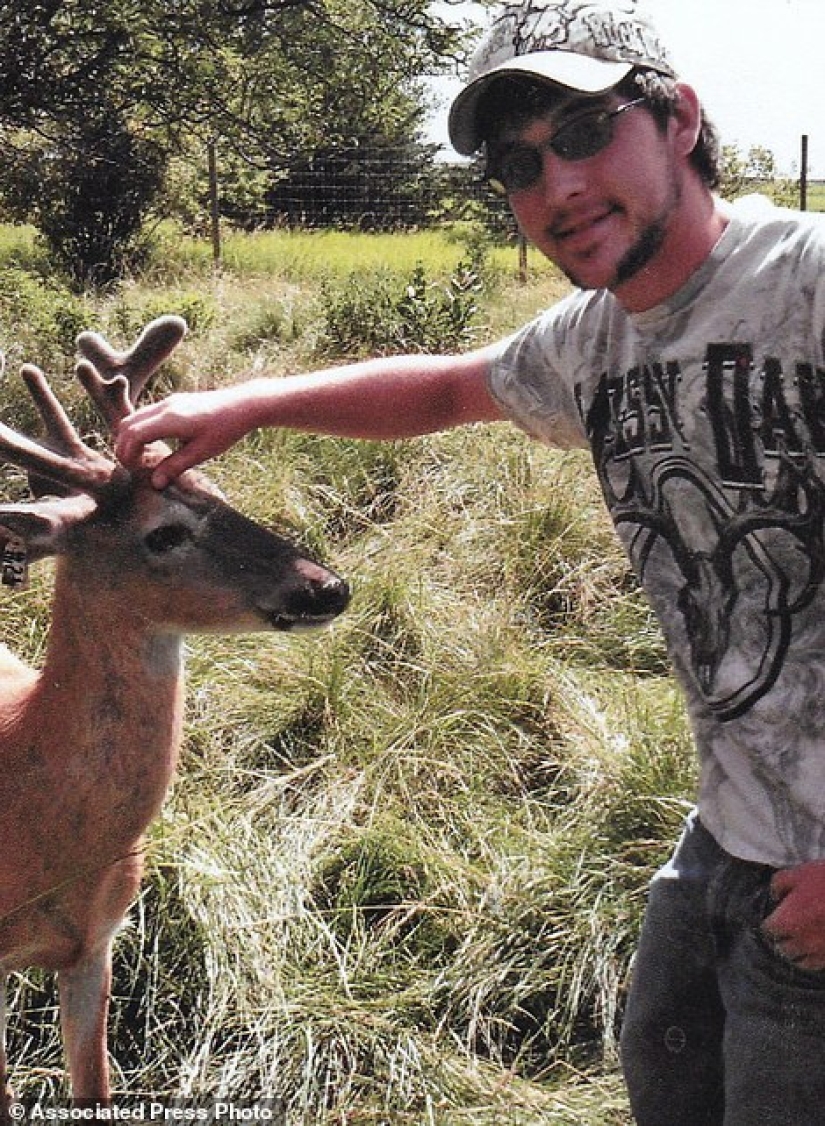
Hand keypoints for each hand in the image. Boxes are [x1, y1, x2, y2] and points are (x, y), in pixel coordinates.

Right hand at [115, 389, 248, 487]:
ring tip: (140, 458)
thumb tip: (155, 483)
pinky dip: (141, 430)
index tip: (132, 470)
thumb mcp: (201, 452)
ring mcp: (168, 402)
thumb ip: (176, 466)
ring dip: (131, 437)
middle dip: (123, 445)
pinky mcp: (174, 402)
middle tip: (131, 466)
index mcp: (169, 420)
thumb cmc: (225, 430)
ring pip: (135, 417)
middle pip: (127, 424)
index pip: (133, 434)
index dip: (126, 453)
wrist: (242, 405)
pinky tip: (153, 446)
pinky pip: (147, 414)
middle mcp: (164, 407)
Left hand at [763, 860, 824, 970]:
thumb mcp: (800, 873)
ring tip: (801, 946)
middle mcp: (802, 941)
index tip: (774, 920)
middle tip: (786, 934)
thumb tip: (775, 895)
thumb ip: (780, 883)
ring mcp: (820, 951)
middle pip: (784, 949)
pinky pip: (820, 964)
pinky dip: (817, 959)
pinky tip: (818, 949)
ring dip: (799, 954)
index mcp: (788, 920)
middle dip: (783, 941)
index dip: (770, 924)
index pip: (769, 930)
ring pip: (802, 963)